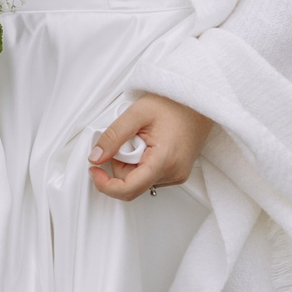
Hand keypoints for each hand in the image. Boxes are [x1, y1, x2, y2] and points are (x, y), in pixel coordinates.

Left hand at [89, 94, 213, 200]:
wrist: (197, 103)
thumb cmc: (173, 104)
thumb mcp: (136, 114)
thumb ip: (113, 136)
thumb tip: (95, 157)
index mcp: (164, 161)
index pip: (129, 189)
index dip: (105, 184)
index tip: (94, 170)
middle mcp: (173, 174)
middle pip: (132, 183)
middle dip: (119, 163)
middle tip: (127, 138)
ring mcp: (177, 175)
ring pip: (140, 179)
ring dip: (130, 162)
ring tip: (141, 138)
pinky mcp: (177, 172)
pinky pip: (150, 175)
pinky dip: (141, 162)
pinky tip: (148, 144)